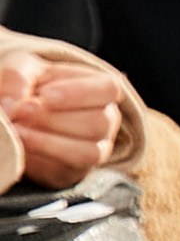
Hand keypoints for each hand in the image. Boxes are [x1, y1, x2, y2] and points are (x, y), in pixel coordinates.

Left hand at [0, 48, 133, 187]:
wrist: (19, 112)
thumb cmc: (28, 84)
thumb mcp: (22, 69)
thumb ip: (17, 78)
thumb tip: (10, 106)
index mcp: (102, 88)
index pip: (108, 89)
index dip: (79, 94)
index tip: (45, 95)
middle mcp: (106, 120)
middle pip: (98, 123)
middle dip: (55, 119)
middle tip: (21, 111)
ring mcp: (96, 149)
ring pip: (87, 152)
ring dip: (48, 142)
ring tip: (16, 131)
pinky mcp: (73, 171)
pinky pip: (64, 170)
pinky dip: (39, 159)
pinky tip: (19, 146)